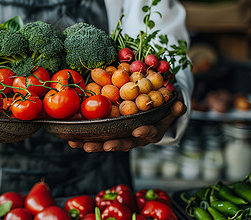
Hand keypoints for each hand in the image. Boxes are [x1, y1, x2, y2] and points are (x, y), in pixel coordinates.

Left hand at [68, 99, 186, 152]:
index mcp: (150, 133)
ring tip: (78, 144)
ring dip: (92, 145)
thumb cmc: (159, 113)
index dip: (144, 133)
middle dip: (113, 145)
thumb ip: (174, 109)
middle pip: (123, 143)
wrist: (150, 120)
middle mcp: (133, 139)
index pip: (149, 134)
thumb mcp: (169, 111)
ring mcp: (120, 138)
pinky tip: (70, 140)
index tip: (138, 131)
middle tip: (104, 146)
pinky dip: (83, 139)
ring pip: (105, 143)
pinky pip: (95, 138)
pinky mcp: (107, 136)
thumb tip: (180, 104)